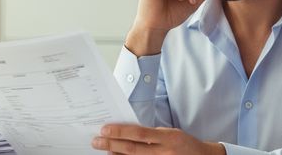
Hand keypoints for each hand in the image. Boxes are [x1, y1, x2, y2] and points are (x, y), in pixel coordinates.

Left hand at [92, 124, 224, 154]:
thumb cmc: (185, 145)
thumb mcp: (171, 133)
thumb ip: (152, 134)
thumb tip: (126, 133)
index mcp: (168, 138)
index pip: (139, 134)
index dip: (120, 132)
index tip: (105, 130)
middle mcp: (165, 153)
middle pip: (132, 149)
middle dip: (112, 144)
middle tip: (96, 141)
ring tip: (104, 150)